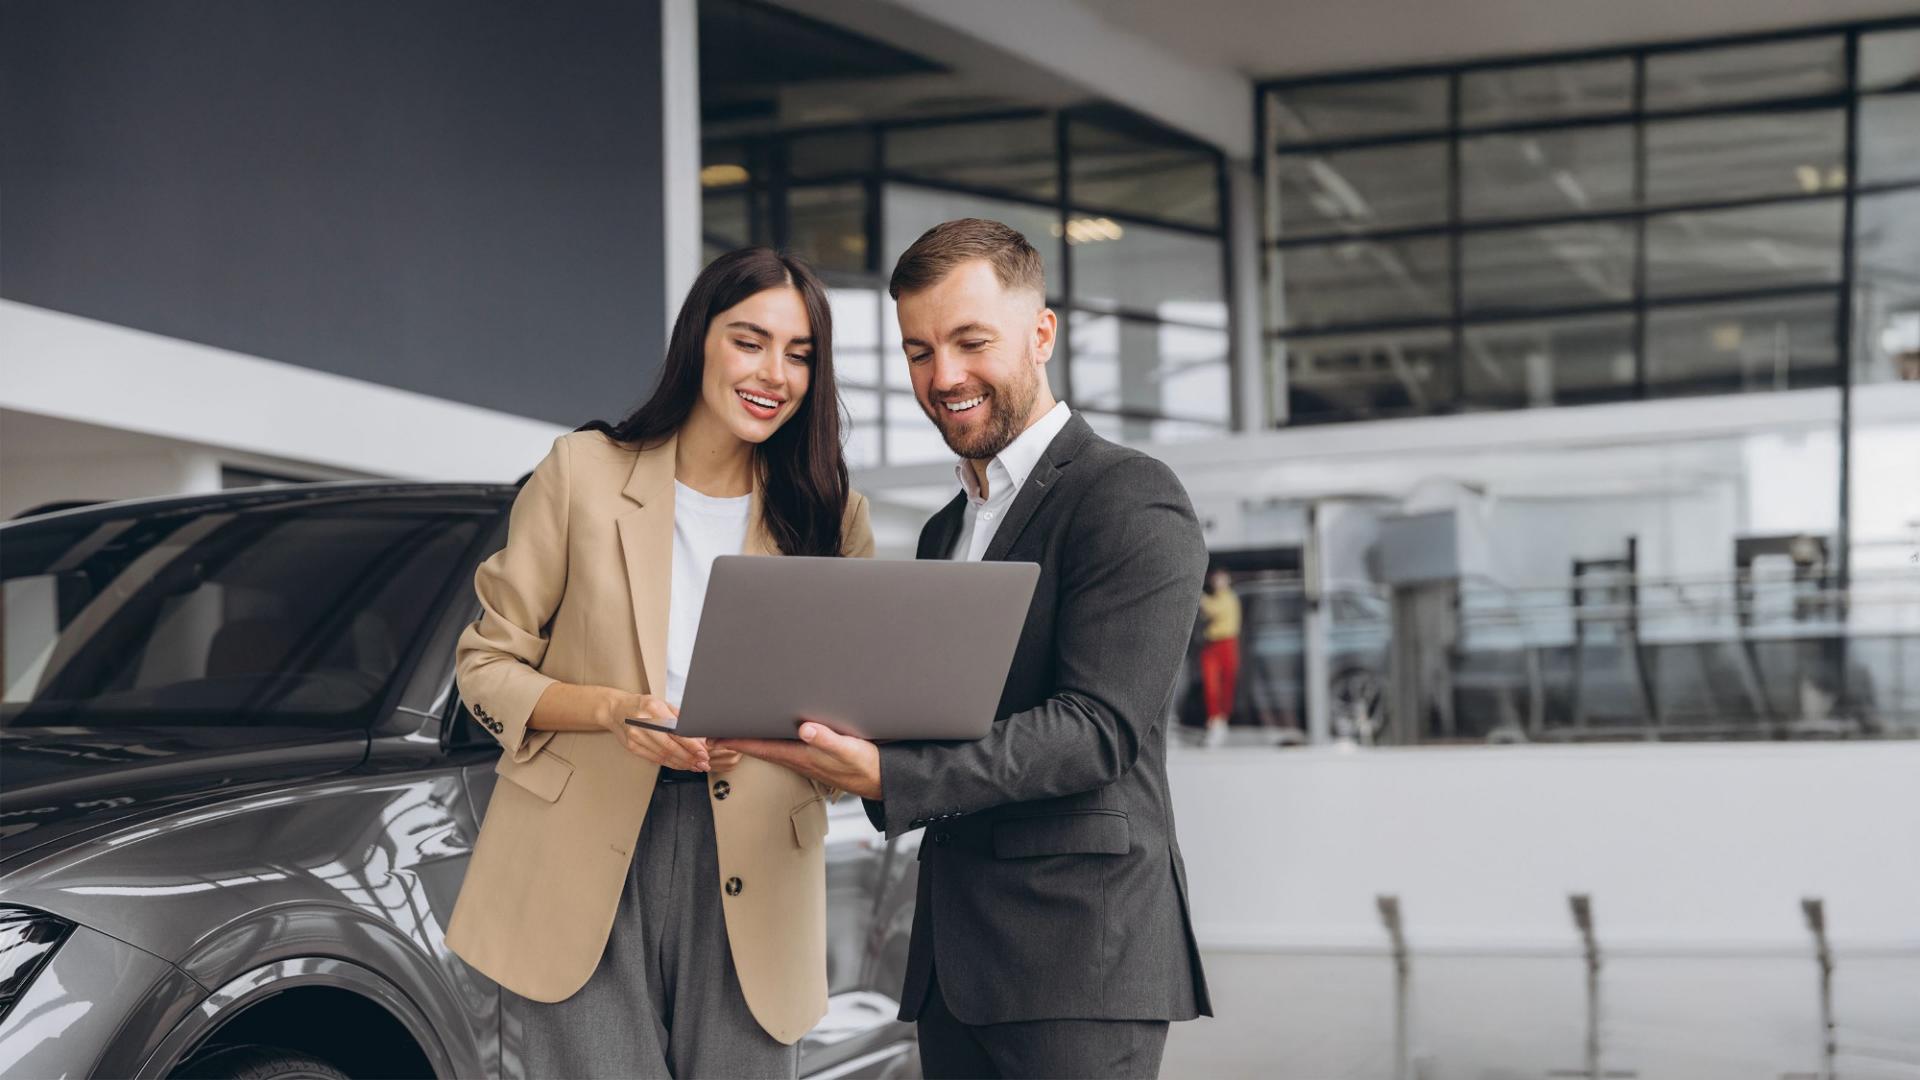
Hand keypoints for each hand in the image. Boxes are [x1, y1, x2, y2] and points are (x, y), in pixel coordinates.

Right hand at [601, 690, 709, 771]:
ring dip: (682, 763)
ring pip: (663, 755)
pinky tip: (681, 765)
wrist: (616, 710)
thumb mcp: (662, 703)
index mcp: (654, 709)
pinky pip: (655, 759)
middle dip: (689, 758)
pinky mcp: (632, 747)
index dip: (691, 745)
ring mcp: (636, 737)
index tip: (703, 752)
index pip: (676, 731)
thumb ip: (679, 718)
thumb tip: (698, 734)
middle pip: (670, 746)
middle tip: (703, 763)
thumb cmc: (642, 705)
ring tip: (695, 766)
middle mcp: (643, 723)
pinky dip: (670, 763)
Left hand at [715, 721, 881, 799]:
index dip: (738, 742)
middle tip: (715, 733)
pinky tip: (771, 733)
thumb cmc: (868, 767)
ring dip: (753, 741)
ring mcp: (807, 759)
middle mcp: (801, 758)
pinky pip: (785, 748)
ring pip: (772, 748)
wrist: (884, 780)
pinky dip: (771, 741)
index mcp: (804, 756)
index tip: (715, 737)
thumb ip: (828, 740)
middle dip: (738, 740)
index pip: (763, 747)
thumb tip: (804, 728)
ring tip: (736, 731)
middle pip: (761, 748)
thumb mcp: (851, 750)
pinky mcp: (816, 757)